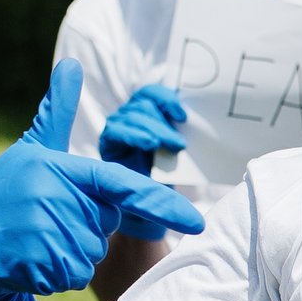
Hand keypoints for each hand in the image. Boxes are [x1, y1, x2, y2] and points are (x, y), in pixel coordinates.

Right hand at [0, 60, 205, 300]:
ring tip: (35, 241)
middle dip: (83, 229)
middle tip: (45, 221)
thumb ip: (58, 113)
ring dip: (69, 255)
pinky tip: (30, 262)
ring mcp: (47, 231)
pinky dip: (56, 277)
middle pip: (105, 225)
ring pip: (90, 255)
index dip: (163, 204)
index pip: (124, 186)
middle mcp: (56, 196)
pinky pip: (73, 278)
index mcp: (63, 168)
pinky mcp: (38, 264)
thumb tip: (71, 64)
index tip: (198, 221)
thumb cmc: (6, 193)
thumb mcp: (32, 151)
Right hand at [98, 84, 190, 239]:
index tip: (183, 115)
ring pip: (132, 115)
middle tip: (180, 144)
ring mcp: (117, 128)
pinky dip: (134, 135)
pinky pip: (116, 131)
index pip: (151, 93)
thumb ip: (178, 134)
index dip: (166, 98)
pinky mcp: (108, 142)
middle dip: (164, 122)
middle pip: (143, 103)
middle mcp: (130, 116)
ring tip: (172, 147)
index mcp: (148, 113)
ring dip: (155, 130)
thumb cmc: (165, 175)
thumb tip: (194, 122)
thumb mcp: (176, 150)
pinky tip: (150, 144)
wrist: (148, 207)